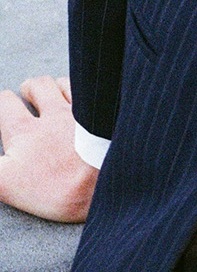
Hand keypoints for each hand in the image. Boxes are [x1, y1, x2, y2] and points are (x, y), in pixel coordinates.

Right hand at [0, 76, 96, 221]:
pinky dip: (90, 90)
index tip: (7, 108)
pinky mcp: (107, 114)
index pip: (5, 103)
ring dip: (58, 86)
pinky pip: (97, 89)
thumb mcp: (7, 184)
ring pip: (66, 83)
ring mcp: (83, 111)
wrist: (111, 183)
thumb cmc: (57, 188)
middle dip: (29, 90)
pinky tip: (91, 99)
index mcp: (24, 131)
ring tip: (56, 96)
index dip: (4, 105)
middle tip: (28, 99)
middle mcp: (52, 113)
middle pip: (36, 86)